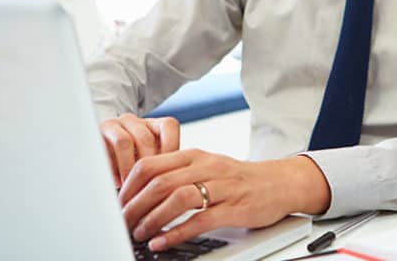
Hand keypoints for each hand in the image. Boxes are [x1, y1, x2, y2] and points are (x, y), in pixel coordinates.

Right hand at [100, 113, 179, 186]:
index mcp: (153, 125)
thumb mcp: (152, 168)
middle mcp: (134, 122)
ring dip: (128, 168)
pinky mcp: (97, 133)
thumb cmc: (133, 173)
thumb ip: (165, 171)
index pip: (169, 126)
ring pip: (125, 141)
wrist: (99, 163)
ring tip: (132, 189)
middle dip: (147, 166)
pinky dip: (114, 167)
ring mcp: (115, 125)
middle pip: (146, 138)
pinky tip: (117, 183)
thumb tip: (180, 188)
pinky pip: (105, 147)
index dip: (169, 150)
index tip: (168, 175)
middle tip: (149, 189)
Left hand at [119, 150, 330, 251]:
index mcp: (194, 155)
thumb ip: (176, 175)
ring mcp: (221, 187)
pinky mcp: (234, 208)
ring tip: (139, 233)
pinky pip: (200, 220)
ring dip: (152, 218)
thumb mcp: (205, 168)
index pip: (150, 164)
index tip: (117, 204)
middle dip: (135, 206)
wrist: (279, 183)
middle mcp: (206, 167)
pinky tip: (162, 241)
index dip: (128, 186)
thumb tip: (139, 192)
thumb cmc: (238, 179)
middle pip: (160, 182)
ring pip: (178, 198)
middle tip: (122, 223)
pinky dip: (176, 232)